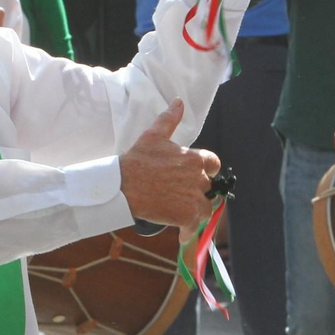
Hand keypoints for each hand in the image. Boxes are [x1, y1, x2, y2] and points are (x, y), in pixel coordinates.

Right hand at [118, 101, 219, 228]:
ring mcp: (194, 198)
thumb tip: (179, 102)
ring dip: (195, 210)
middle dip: (196, 191)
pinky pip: (195, 226)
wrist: (121, 186)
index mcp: (194, 158)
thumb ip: (170, 119)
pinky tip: (180, 232)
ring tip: (178, 211)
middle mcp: (198, 178)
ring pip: (205, 207)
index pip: (213, 164)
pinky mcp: (187, 216)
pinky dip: (189, 230)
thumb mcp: (153, 136)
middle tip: (177, 193)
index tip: (192, 174)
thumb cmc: (137, 161)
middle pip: (208, 187)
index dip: (205, 170)